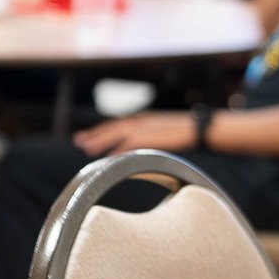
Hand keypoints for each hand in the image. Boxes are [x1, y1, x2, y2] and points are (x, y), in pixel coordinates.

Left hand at [76, 110, 194, 156]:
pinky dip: (116, 151)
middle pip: (111, 127)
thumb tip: (146, 147)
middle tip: (79, 141)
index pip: (117, 124)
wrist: (199, 128)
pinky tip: (107, 159)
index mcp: (143, 119)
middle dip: (95, 134)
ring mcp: (143, 128)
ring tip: (86, 148)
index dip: (102, 130)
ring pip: (115, 134)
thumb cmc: (186, 131)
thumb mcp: (165, 132)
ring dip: (100, 141)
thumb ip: (152, 137)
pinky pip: (127, 146)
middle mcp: (140, 121)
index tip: (89, 136)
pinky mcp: (148, 137)